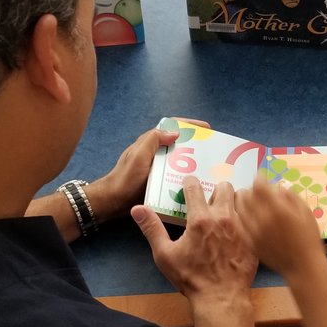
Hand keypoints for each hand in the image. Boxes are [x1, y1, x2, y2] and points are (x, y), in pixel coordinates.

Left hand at [85, 118, 207, 223]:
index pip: (172, 126)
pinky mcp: (159, 182)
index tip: (207, 128)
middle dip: (196, 143)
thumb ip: (153, 140)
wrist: (113, 202)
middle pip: (179, 143)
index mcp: (150, 143)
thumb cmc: (125, 178)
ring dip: (194, 162)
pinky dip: (188, 176)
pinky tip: (198, 184)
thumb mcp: (138, 155)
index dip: (190, 125)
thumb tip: (175, 132)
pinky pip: (177, 175)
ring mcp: (157, 167)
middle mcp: (155, 153)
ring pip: (180, 160)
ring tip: (210, 167)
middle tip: (212, 149)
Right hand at [131, 176, 257, 305]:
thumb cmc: (191, 278)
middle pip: (224, 187)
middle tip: (210, 204)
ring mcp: (242, 227)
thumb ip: (151, 229)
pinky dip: (246, 219)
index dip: (190, 183)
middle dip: (215, 191)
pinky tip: (238, 231)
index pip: (194, 187)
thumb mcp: (165, 255)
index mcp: (200, 219)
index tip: (188, 184)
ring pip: (242, 199)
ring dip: (233, 203)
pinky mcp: (254, 237)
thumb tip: (137, 209)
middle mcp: (223, 217)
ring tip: (226, 215)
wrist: (221, 298)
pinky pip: (253, 218)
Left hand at [235, 176, 324, 279]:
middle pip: (246, 194)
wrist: (303, 267)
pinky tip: (249, 216)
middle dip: (252, 189)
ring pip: (239, 208)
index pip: (259, 184)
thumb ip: (290, 195)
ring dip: (244, 201)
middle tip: (258, 191)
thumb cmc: (309, 238)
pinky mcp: (249, 242)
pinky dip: (241, 216)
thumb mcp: (305, 211)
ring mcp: (253, 231)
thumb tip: (276, 186)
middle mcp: (262, 218)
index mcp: (278, 209)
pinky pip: (239, 223)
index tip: (263, 177)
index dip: (260, 177)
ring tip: (252, 202)